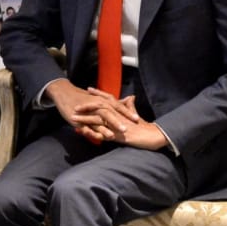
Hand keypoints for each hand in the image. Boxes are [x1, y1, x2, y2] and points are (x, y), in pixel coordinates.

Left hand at [52, 84, 167, 149]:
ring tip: (72, 118)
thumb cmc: (144, 127)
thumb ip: (130, 107)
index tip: (88, 89)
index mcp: (121, 110)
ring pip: (98, 119)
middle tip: (74, 104)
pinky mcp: (117, 135)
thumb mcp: (134, 115)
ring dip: (85, 119)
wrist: (153, 136)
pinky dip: (91, 133)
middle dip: (86, 105)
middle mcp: (117, 115)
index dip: (98, 93)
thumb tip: (131, 98)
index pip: (108, 98)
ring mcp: (116, 124)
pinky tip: (81, 132)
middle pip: (100, 107)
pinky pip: (102, 133)